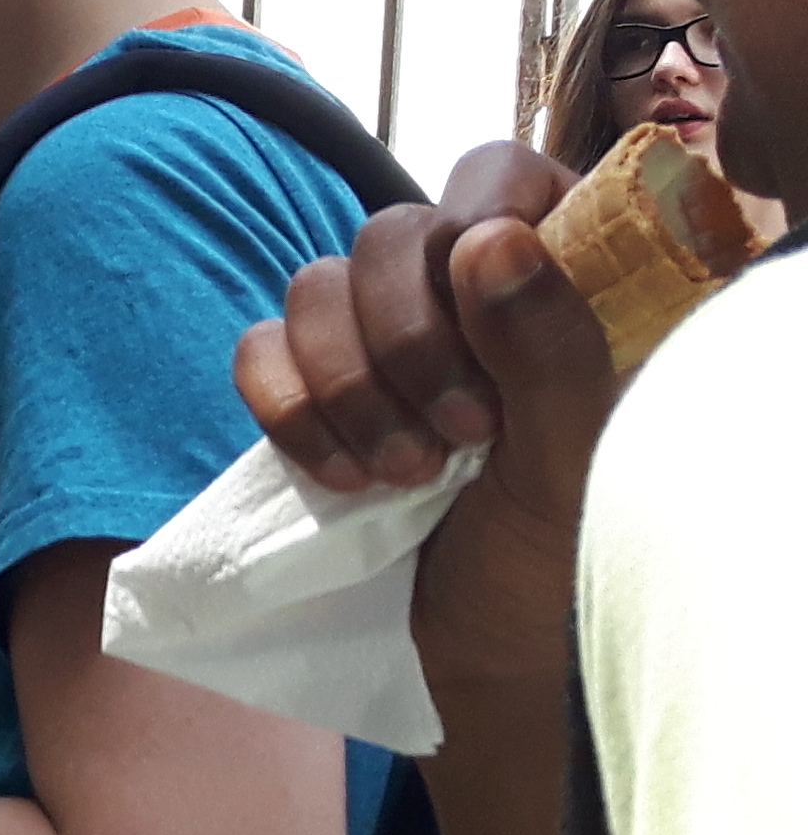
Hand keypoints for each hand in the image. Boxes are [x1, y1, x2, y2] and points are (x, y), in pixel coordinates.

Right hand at [230, 142, 609, 695]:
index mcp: (560, 284)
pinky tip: (337, 477)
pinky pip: (259, 351)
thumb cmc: (558, 563)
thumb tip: (484, 236)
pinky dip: (286, 409)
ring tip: (399, 477)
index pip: (499, 178)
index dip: (474, 223)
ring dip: (347, 388)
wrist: (483, 656)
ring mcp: (380, 343)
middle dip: (405, 341)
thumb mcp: (574, 461)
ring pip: (315, 288)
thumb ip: (546, 346)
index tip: (480, 310)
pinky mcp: (312, 394)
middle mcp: (464, 295)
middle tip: (454, 437)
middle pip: (391, 232)